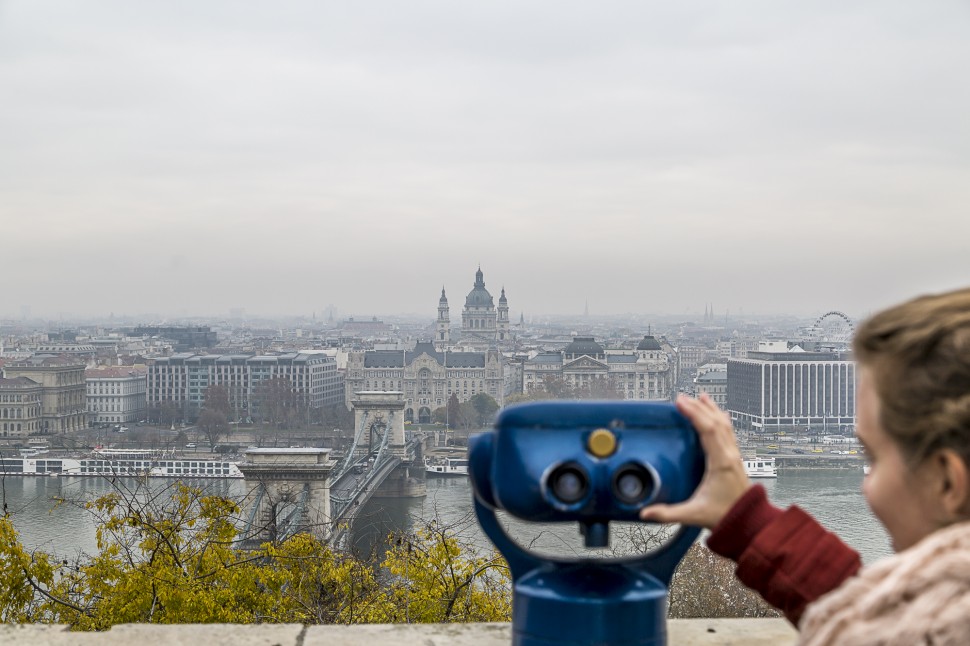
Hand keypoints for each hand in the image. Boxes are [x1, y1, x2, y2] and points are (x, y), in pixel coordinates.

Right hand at [639, 393, 750, 528]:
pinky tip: (717, 417)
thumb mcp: (694, 514)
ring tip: (701, 398)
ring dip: (711, 409)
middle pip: (716, 422)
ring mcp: (734, 456)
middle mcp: (730, 455)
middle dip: (698, 407)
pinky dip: (720, 420)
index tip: (681, 402)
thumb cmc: (727, 516)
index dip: (694, 413)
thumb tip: (647, 512)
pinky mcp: (735, 460)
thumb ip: (668, 513)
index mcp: (721, 463)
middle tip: (682, 398)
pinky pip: (728, 432)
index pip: (708, 429)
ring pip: (725, 425)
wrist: (750, 523)